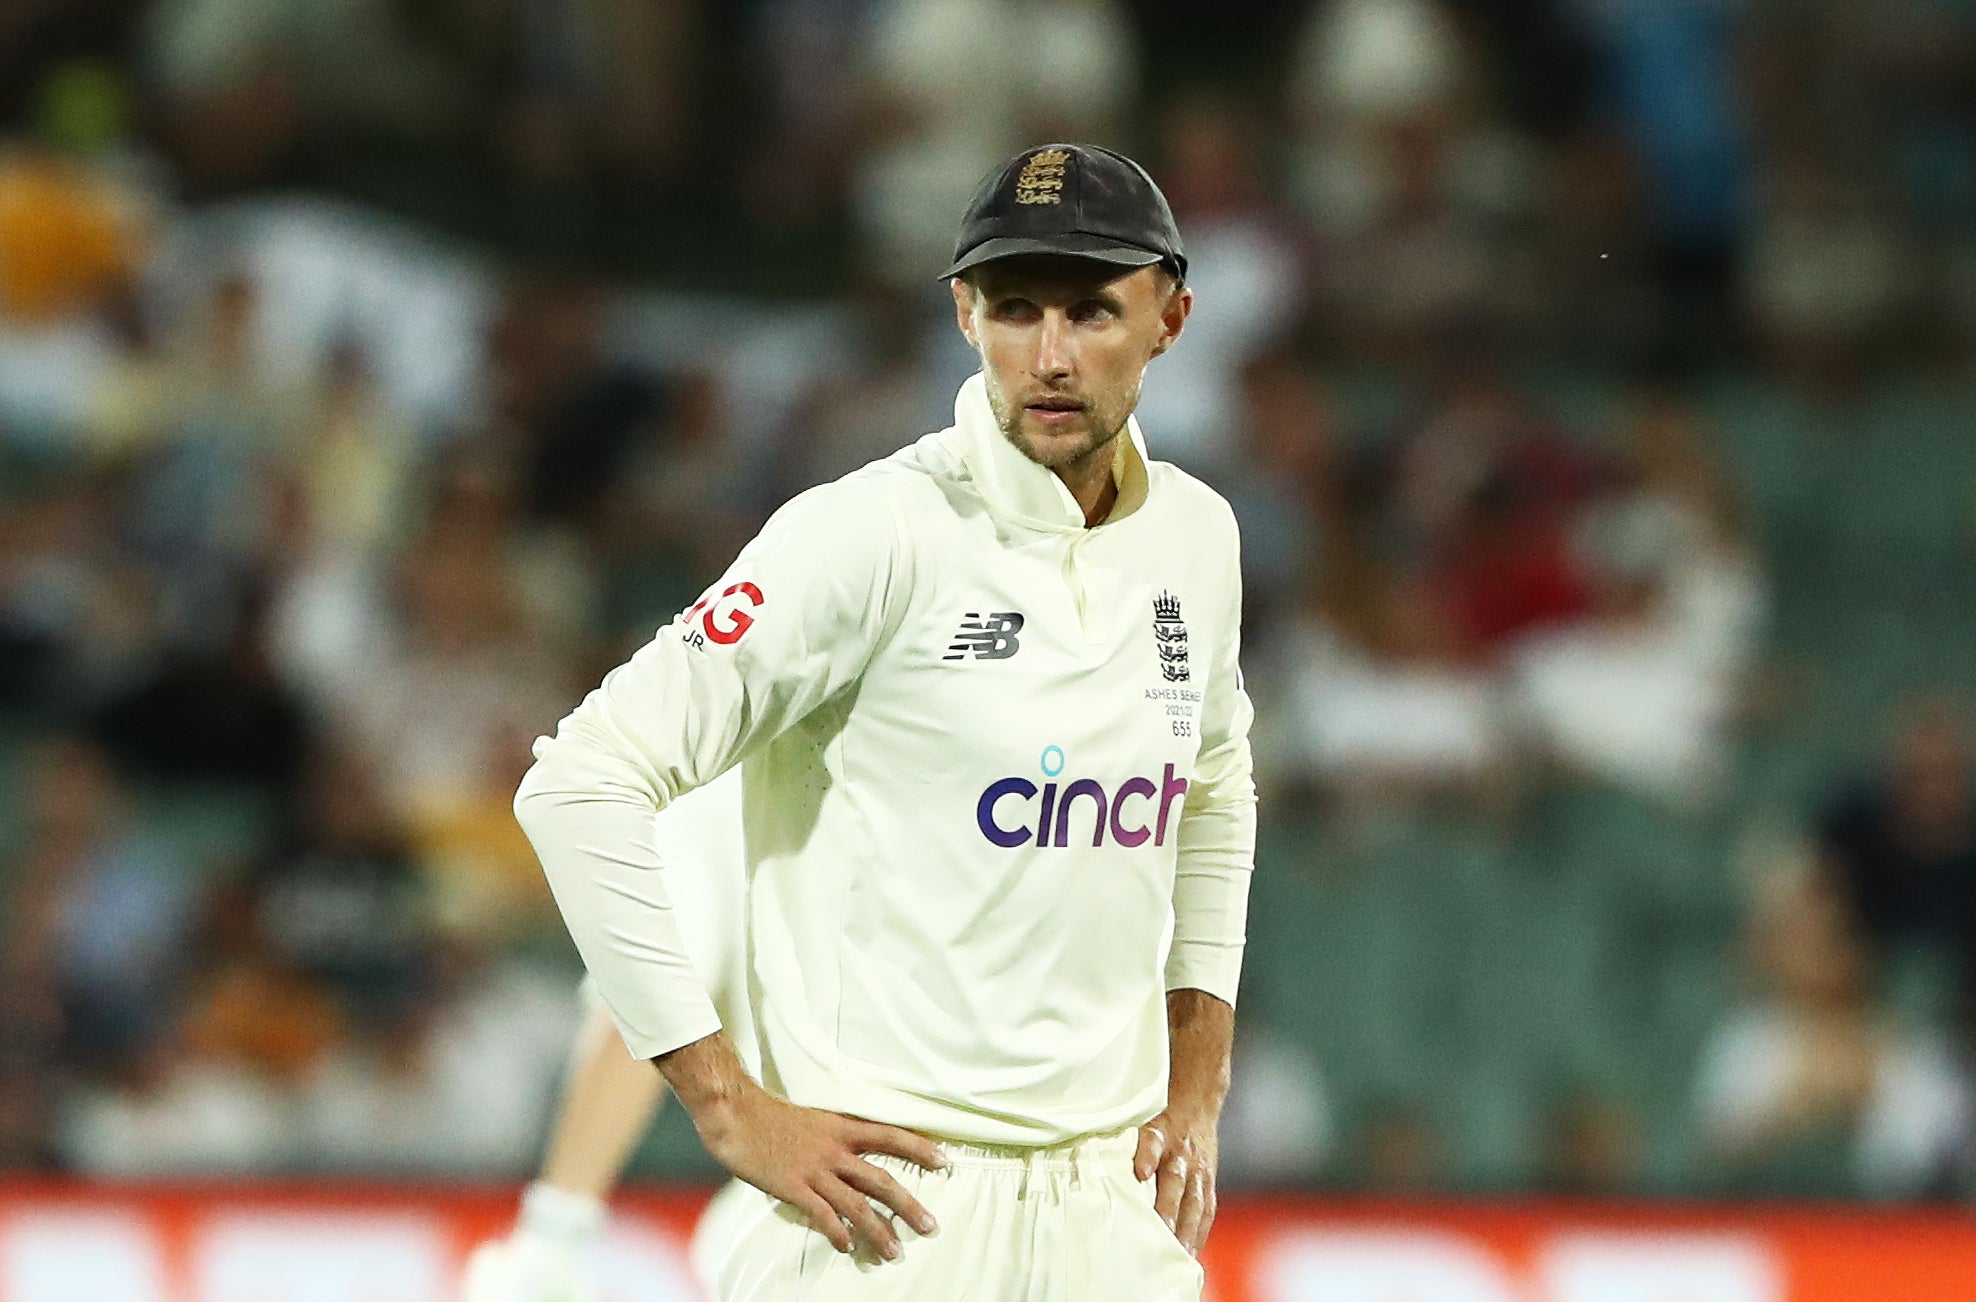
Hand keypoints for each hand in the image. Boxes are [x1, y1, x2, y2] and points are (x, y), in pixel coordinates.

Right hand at [692, 1080, 944, 1260]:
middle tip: (931, 1226)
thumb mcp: (814, 1118)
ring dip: (878, 1230)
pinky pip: (821, 1215)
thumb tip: (854, 1153)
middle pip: (881, 1180)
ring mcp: (814, 1170)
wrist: (735, 1111)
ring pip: (856, 1204)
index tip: (944, 1161)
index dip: (919, 1148)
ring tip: (895, 1251)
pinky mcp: (792, 1187)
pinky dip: (837, 1232)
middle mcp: (835, 1150)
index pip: (891, 1136)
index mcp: (842, 1127)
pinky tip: (848, 1247)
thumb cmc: (772, 1114)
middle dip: (908, 1205)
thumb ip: (836, 1135)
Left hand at [1134, 1107, 1218, 1255]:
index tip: (1141, 1172)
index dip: (1147, 1156)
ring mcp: (1199, 1170)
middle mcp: (1182, 1153)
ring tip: (1178, 1255)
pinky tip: (1190, 1253)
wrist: (1197, 1107)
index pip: (1152, 1142)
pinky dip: (1199, 1233)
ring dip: (1187, 1229)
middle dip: (1169, 1210)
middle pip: (1176, 1181)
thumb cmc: (1162, 1123)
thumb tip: (1099, 1165)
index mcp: (1161, 1134)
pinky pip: (1206, 1211)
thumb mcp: (1141, 1123)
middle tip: (1161, 1234)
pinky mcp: (1209, 1183)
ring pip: (1195, 1202)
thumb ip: (1126, 1145)